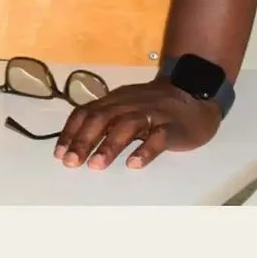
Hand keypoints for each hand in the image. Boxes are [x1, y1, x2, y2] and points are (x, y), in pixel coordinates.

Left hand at [55, 81, 222, 170]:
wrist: (196, 92)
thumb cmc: (156, 106)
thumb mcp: (126, 107)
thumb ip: (105, 121)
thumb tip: (75, 143)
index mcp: (116, 101)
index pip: (87, 112)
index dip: (71, 132)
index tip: (60, 154)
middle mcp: (130, 104)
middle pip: (103, 118)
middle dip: (84, 140)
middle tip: (72, 163)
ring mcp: (153, 114)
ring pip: (128, 125)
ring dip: (109, 145)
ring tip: (96, 165)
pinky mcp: (173, 126)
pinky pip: (159, 137)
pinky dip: (145, 150)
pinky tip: (134, 164)